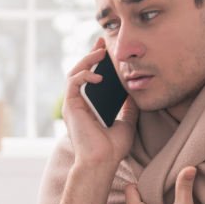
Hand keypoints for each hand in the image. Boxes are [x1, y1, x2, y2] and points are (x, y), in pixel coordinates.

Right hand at [63, 37, 138, 170]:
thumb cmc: (112, 148)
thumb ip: (128, 107)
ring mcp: (73, 105)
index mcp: (89, 107)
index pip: (91, 78)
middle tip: (102, 42)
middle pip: (81, 71)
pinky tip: (98, 75)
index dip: (97, 62)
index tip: (107, 50)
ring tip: (100, 51)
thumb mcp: (127, 122)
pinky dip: (84, 74)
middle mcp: (79, 104)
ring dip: (86, 59)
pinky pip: (73, 82)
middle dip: (91, 54)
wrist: (103, 162)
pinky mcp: (70, 106)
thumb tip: (134, 92)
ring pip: (74, 73)